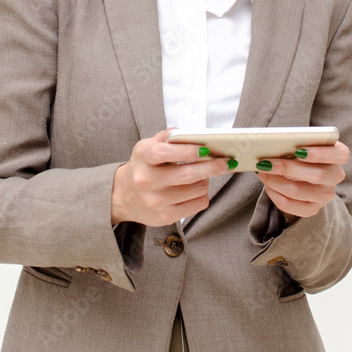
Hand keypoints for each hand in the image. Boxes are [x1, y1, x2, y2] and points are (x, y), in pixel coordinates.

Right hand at [111, 128, 231, 226]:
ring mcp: (156, 201)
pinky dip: (203, 194)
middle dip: (212, 167)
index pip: (164, 152)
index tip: (206, 148)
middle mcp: (146, 181)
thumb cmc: (143, 166)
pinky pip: (198, 204)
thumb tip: (191, 135)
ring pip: (197, 189)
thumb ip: (168, 137)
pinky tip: (196, 188)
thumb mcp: (147, 146)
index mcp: (143, 158)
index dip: (187, 150)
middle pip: (187, 174)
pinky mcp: (166, 217)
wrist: (124, 196)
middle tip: (227, 161)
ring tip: (203, 174)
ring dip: (206, 179)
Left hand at [255, 141, 349, 220]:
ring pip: (298, 191)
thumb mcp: (304, 143)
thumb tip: (271, 144)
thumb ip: (296, 141)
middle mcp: (335, 176)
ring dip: (275, 181)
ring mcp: (325, 195)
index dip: (321, 153)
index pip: (340, 155)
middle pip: (316, 175)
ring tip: (262, 172)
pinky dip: (275, 195)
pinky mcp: (313, 209)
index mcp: (338, 155)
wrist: (304, 175)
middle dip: (287, 167)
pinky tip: (268, 186)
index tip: (299, 150)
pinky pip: (291, 206)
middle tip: (265, 162)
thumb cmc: (301, 153)